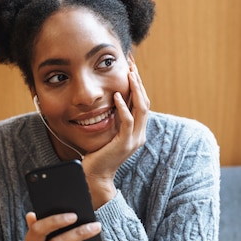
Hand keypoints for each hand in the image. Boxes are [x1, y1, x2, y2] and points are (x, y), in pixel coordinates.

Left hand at [83, 53, 149, 208]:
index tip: (131, 68)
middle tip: (131, 64)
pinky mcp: (124, 144)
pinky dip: (123, 107)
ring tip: (129, 75)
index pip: (142, 103)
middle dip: (138, 82)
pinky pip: (128, 122)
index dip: (138, 85)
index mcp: (136, 131)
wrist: (95, 175)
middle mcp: (139, 134)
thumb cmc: (97, 154)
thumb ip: (113, 119)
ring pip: (141, 109)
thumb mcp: (107, 132)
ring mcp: (134, 139)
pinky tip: (116, 96)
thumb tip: (109, 101)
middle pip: (145, 102)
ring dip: (135, 90)